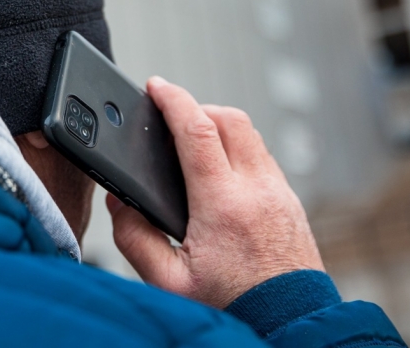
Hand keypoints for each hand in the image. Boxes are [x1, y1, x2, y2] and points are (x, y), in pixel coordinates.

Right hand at [106, 76, 323, 308]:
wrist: (291, 326)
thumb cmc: (233, 306)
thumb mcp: (169, 282)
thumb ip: (134, 239)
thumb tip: (118, 203)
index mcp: (222, 204)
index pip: (197, 129)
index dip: (172, 99)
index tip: (155, 86)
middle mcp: (257, 189)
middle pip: (229, 118)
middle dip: (196, 107)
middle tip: (169, 117)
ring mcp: (280, 193)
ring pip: (250, 133)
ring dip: (219, 126)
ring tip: (192, 143)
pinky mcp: (291, 202)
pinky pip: (263, 156)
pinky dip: (238, 149)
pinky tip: (220, 173)